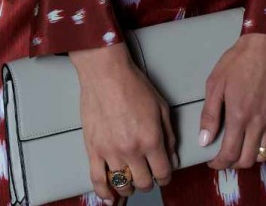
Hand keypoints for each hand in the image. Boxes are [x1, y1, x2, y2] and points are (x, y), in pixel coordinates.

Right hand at [69, 43, 177, 201]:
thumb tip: (172, 158)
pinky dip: (103, 192)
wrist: (105, 72)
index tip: (163, 174)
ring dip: (128, 186)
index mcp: (151, 139)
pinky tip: (109, 196)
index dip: (166, 177)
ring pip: (122, 184)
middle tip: (147, 173)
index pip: (163, 173)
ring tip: (130, 179)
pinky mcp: (93, 148)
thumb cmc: (133, 84)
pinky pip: (97, 179)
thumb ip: (169, 135)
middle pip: (143, 182)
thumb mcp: (160, 107)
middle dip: (148, 181)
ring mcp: (110, 151)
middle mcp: (132, 150)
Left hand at [198, 33, 265, 169]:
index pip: (229, 154)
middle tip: (225, 155)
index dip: (219, 163)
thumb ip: (210, 114)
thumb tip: (204, 139)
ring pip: (264, 154)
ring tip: (241, 148)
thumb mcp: (215, 83)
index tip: (212, 161)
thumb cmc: (239, 61)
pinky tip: (262, 141)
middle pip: (247, 159)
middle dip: (233, 163)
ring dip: (250, 156)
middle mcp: (258, 123)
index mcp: (239, 116)